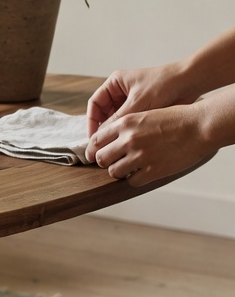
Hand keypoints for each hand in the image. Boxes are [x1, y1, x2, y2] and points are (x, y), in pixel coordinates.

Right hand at [86, 63, 195, 138]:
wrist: (188, 82)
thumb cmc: (163, 85)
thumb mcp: (137, 104)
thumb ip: (118, 120)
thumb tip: (101, 138)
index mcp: (115, 83)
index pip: (95, 104)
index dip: (92, 122)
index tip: (93, 139)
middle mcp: (121, 91)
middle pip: (104, 114)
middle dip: (103, 130)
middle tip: (102, 147)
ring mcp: (132, 100)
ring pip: (117, 120)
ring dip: (115, 132)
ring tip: (114, 147)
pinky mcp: (143, 109)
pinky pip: (129, 123)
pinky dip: (127, 133)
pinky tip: (128, 143)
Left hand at [86, 105, 211, 186]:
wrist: (199, 126)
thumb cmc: (177, 118)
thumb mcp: (146, 114)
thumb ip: (127, 126)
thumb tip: (112, 140)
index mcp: (126, 123)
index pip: (96, 140)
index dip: (96, 148)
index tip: (98, 153)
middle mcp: (129, 140)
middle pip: (101, 158)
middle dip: (106, 161)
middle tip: (115, 161)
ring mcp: (140, 156)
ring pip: (114, 172)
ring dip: (120, 171)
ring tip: (130, 167)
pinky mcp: (152, 170)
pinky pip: (132, 182)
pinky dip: (135, 179)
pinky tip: (143, 173)